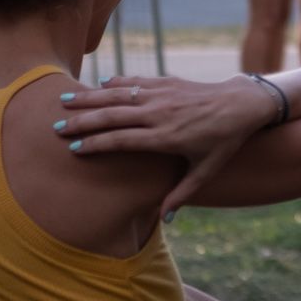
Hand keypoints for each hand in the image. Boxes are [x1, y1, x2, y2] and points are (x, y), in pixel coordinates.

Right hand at [54, 75, 278, 211]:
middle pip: (112, 116)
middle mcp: (160, 114)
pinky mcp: (168, 82)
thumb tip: (165, 219)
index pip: (121, 140)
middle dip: (82, 121)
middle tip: (56, 127)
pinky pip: (136, 81)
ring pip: (118, 94)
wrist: (243, 104)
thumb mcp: (206, 170)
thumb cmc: (225, 141)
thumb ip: (182, 193)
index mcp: (165, 137)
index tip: (73, 149)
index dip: (95, 144)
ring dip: (91, 97)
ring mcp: (162, 95)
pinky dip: (116, 83)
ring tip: (64, 99)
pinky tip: (100, 85)